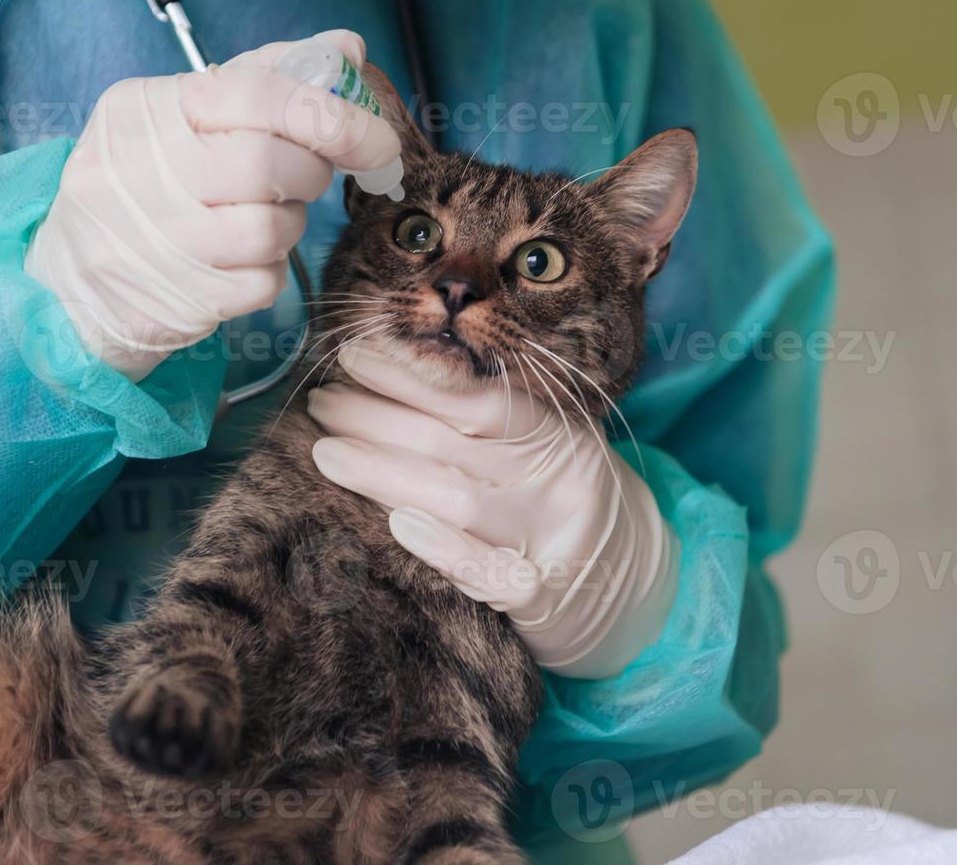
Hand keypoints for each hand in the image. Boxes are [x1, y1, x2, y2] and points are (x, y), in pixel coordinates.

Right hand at [25, 31, 400, 381]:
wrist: (69, 286)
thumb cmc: (143, 187)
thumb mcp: (181, 117)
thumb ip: (263, 77)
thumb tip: (345, 49)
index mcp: (143, 109)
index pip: (256, 93)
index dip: (329, 114)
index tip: (371, 136)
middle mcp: (139, 170)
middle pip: (270, 163)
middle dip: (311, 171)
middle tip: (304, 175)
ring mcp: (156, 241)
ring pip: (273, 227)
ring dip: (288, 223)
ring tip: (259, 216)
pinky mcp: (179, 299)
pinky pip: (264, 280)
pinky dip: (267, 270)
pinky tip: (236, 260)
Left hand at [308, 343, 678, 678]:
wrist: (634, 587)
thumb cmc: (558, 504)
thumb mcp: (546, 449)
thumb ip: (487, 418)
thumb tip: (390, 375)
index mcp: (557, 433)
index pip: (473, 396)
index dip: (408, 374)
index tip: (351, 357)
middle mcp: (556, 479)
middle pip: (451, 442)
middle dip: (376, 417)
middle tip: (322, 402)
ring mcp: (550, 539)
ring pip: (458, 499)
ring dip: (383, 473)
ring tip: (326, 452)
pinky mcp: (542, 599)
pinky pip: (489, 573)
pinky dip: (443, 548)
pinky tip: (397, 525)